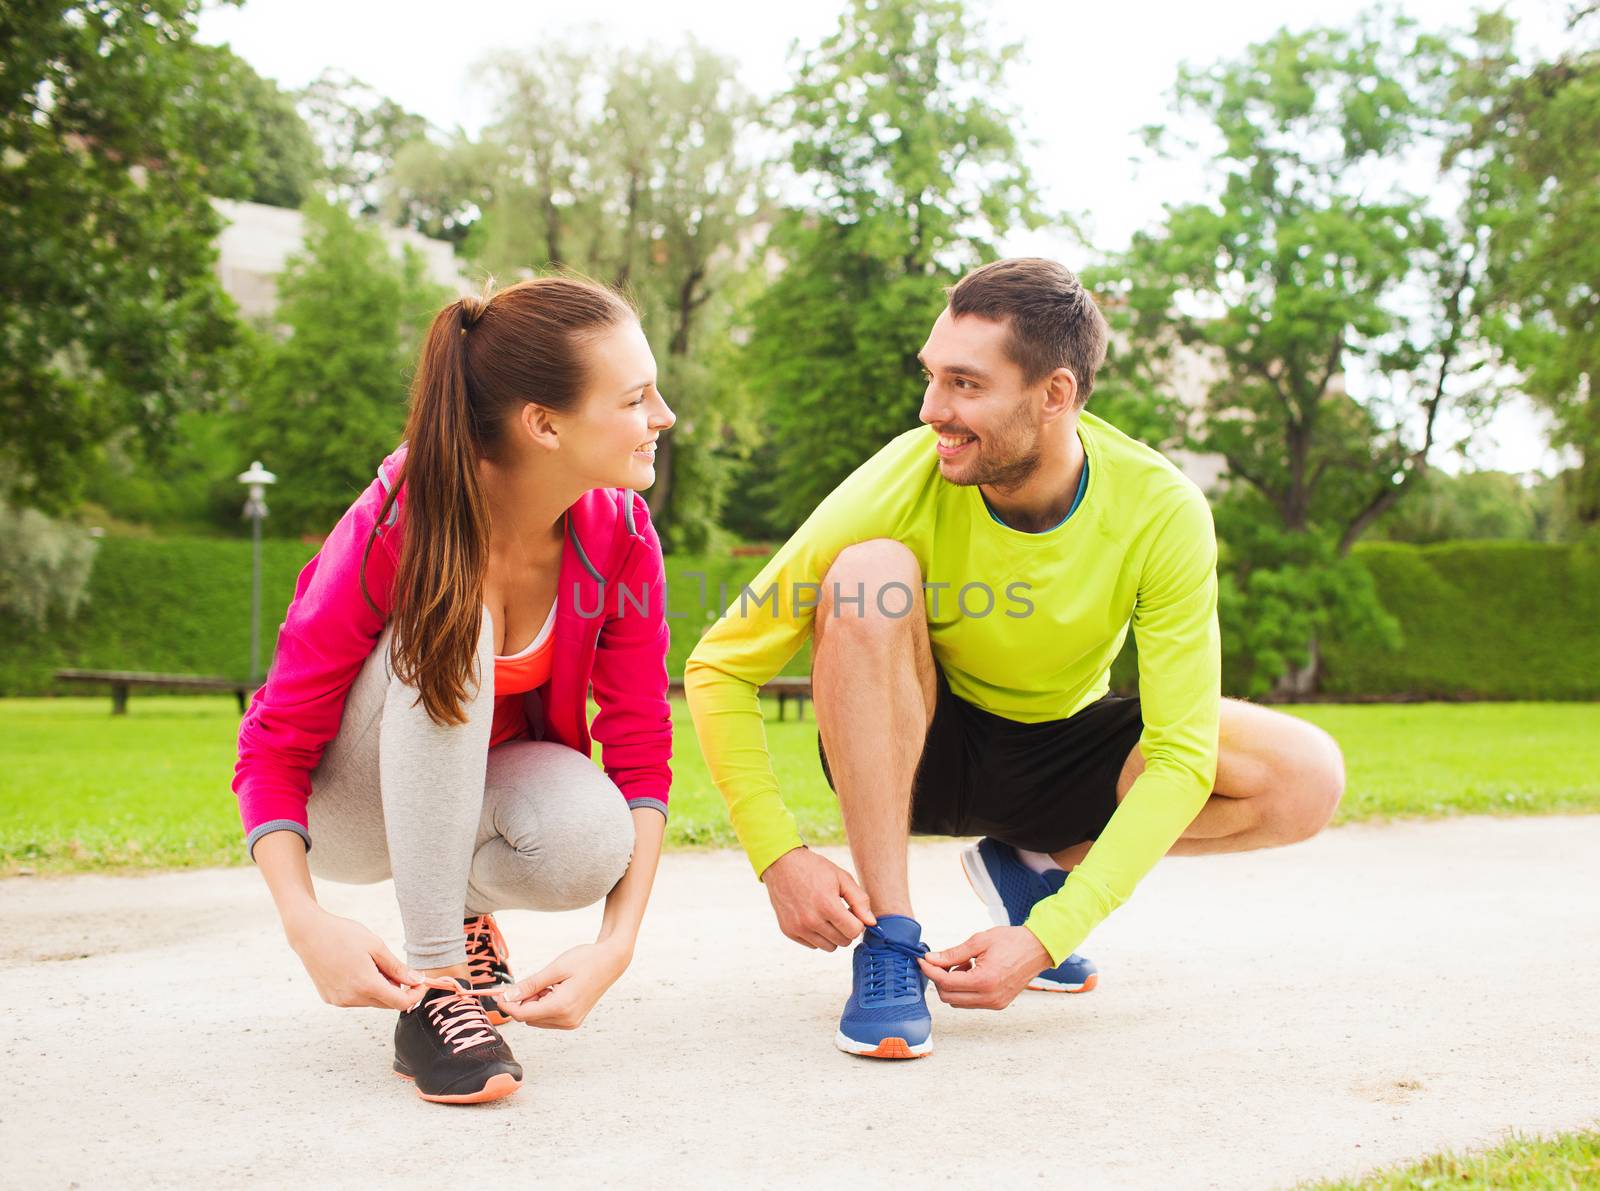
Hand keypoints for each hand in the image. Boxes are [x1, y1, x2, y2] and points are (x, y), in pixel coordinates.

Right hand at [285, 907, 422, 1009]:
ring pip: (371, 1001)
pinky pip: (355, 999)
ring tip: (370, 964)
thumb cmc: (344, 935)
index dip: (415, 994)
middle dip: (397, 989)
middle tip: (392, 966)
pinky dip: (363, 989)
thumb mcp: (376, 947)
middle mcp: (351, 998)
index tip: (421, 982)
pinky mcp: (330, 999)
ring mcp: (339, 1001)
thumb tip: (417, 981)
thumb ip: (397, 968)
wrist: (309, 933)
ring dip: (379, 988)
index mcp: (366, 985)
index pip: (400, 1003)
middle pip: (387, 1003)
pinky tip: (355, 969)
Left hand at [494, 941, 630, 1029]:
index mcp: (561, 1007)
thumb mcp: (555, 968)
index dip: (506, 1004)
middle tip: (530, 981)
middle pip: (528, 1018)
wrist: (611, 961)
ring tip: (547, 983)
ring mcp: (571, 1022)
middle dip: (522, 1001)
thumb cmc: (586, 960)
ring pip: (537, 1019)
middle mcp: (566, 1020)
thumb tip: (507, 996)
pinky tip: (554, 989)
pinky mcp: (573, 1020)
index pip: (523, 1013)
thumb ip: (530, 984)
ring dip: (533, 1004)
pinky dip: (543, 1005)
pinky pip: (548, 1018)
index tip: (496, 994)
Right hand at [760, 846, 874, 950]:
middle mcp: (811, 921)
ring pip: (829, 947)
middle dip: (846, 928)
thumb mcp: (841, 878)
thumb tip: (871, 923)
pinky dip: (817, 935)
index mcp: (827, 906)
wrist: (781, 864)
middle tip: (838, 911)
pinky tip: (813, 917)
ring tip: (826, 915)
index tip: (851, 910)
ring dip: (832, 935)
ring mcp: (798, 928)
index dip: (857, 921)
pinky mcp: (789, 931)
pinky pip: (813, 945)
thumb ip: (860, 900)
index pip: (854, 931)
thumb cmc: (814, 868)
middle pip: (843, 941)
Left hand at [920, 926, 1051, 1010]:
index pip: (946, 982)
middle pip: (948, 997)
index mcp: (984, 981)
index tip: (923, 960)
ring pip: (958, 1001)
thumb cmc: (1012, 941)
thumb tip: (931, 959)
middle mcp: (989, 998)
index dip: (930, 971)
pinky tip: (972, 971)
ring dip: (953, 984)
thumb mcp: (979, 942)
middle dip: (940, 979)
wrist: (1038, 949)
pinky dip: (964, 989)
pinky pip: (971, 1001)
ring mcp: (994, 1003)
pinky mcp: (998, 1004)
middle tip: (942, 960)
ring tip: (964, 964)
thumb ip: (953, 953)